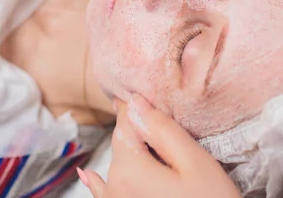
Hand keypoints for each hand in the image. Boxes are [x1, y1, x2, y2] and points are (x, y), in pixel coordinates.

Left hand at [77, 95, 241, 197]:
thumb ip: (163, 130)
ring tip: (152, 148)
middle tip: (167, 131)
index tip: (147, 94)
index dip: (139, 107)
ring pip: (120, 166)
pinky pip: (105, 193)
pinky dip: (99, 183)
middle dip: (140, 133)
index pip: (125, 122)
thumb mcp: (195, 162)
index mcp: (128, 168)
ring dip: (132, 153)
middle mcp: (114, 188)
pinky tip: (88, 176)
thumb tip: (135, 102)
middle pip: (123, 145)